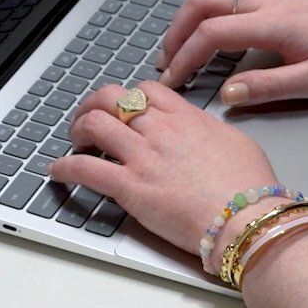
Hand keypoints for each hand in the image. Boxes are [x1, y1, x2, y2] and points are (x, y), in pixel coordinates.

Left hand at [50, 81, 276, 254]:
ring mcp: (142, 157)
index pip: (144, 90)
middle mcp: (159, 130)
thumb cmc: (251, 187)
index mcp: (186, 117)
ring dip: (77, 130)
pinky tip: (57, 172)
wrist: (248, 217)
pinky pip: (85, 169)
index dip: (127, 96)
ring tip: (74, 141)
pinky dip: (64, 168)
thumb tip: (202, 133)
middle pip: (112, 98)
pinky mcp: (130, 188)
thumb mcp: (236, 142)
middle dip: (93, 105)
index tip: (122, 108)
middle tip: (87, 118)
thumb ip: (210, 131)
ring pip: (93, 124)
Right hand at [158, 0, 307, 105]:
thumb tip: (227, 94)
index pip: (212, 33)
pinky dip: (209, 11)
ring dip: (190, 16)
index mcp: (273, 24)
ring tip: (183, 48)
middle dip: (176, 30)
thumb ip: (270, 87)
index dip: (185, 57)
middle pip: (202, 1)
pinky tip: (213, 35)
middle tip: (166, 61)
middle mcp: (267, 2)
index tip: (172, 80)